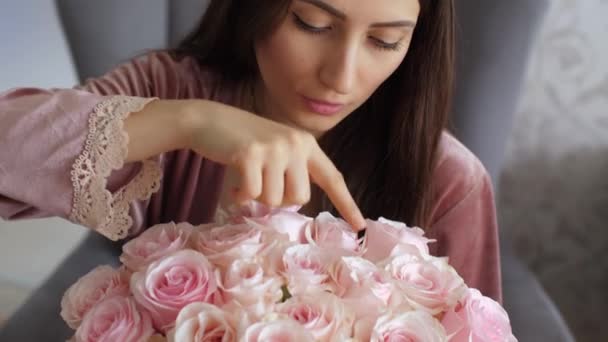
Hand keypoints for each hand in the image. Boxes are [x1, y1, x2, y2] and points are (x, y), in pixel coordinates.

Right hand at [183, 100, 365, 230]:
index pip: (331, 177)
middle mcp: (295, 144)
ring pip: (274, 199)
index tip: (359, 225)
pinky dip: (240, 195)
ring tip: (246, 177)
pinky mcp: (251, 155)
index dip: (346, 203)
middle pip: (299, 197)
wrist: (209, 120)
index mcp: (305, 144)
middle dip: (278, 198)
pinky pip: (251, 195)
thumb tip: (296, 201)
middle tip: (261, 182)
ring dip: (257, 196)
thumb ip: (292, 170)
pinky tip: (234, 180)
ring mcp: (273, 148)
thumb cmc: (243, 141)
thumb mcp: (277, 150)